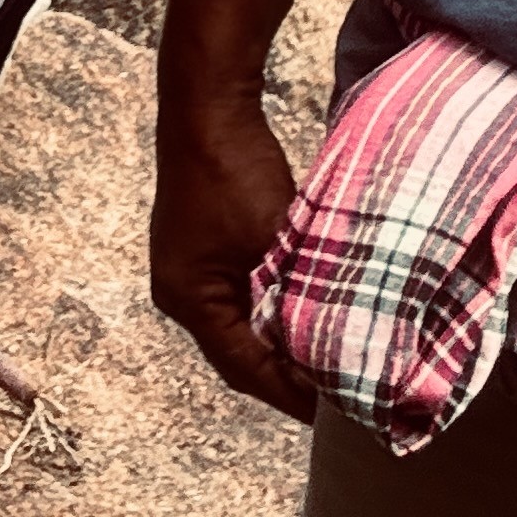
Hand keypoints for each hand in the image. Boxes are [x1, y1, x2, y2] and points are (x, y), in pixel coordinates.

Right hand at [149, 92, 316, 419]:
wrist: (207, 105)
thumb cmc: (235, 170)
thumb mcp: (275, 239)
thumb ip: (298, 293)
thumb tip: (335, 341)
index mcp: (190, 299)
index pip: (245, 368)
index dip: (290, 393)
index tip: (334, 411)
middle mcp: (181, 292)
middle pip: (237, 352)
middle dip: (284, 374)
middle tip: (336, 392)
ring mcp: (187, 267)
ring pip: (238, 324)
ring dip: (277, 341)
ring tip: (325, 360)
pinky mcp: (201, 245)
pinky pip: (237, 296)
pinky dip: (269, 310)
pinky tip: (301, 312)